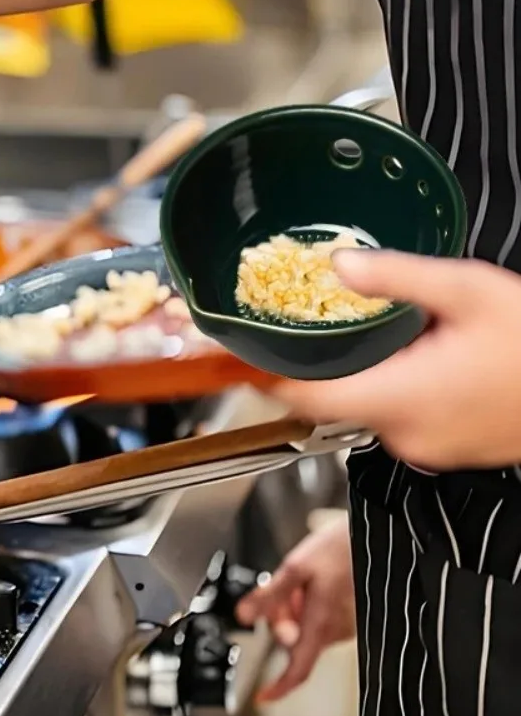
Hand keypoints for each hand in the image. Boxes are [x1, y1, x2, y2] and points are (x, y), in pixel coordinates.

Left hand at [235, 514, 354, 701]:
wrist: (370, 537)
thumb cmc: (339, 549)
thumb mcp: (294, 567)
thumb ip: (268, 596)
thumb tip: (243, 616)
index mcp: (321, 623)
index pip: (298, 669)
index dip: (280, 688)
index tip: (262, 698)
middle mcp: (335, 631)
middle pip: (293, 641)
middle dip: (280, 619)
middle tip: (284, 591)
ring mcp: (344, 626)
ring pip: (304, 630)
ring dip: (293, 610)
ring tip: (302, 582)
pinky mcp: (348, 618)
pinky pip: (318, 621)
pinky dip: (306, 607)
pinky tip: (312, 586)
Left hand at [273, 249, 520, 470]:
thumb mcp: (469, 291)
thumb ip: (398, 277)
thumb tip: (342, 265)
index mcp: (402, 396)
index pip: (309, 399)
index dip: (270, 380)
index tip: (246, 359)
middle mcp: (406, 431)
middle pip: (333, 402)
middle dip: (319, 368)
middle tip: (311, 331)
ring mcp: (424, 447)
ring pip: (366, 411)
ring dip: (363, 378)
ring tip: (384, 341)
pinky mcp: (440, 451)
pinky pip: (397, 422)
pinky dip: (393, 394)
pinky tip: (416, 365)